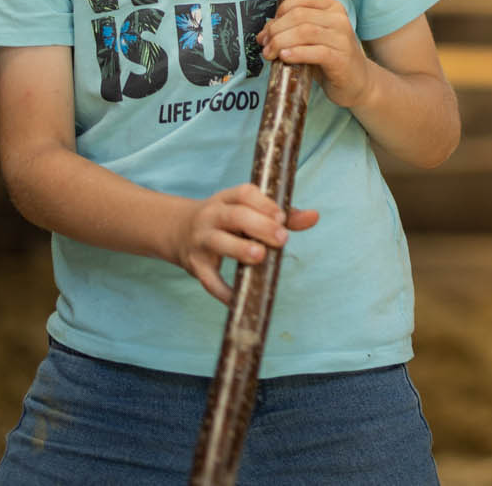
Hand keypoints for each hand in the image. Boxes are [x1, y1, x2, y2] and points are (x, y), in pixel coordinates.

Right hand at [170, 183, 319, 303]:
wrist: (177, 230)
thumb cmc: (225, 220)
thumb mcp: (245, 210)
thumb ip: (280, 215)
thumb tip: (314, 217)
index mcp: (226, 199)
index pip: (244, 194)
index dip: (264, 204)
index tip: (282, 216)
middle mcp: (211, 216)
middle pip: (234, 217)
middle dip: (260, 226)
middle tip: (282, 238)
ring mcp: (201, 240)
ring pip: (218, 242)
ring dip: (239, 249)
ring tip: (260, 256)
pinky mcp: (195, 265)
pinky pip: (209, 279)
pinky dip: (223, 291)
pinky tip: (239, 297)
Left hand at [261, 0, 374, 107]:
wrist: (357, 81)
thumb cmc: (331, 58)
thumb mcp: (311, 39)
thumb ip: (291, 30)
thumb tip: (265, 32)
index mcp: (332, 8)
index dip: (281, 10)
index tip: (270, 28)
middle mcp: (339, 19)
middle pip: (299, 15)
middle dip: (276, 30)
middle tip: (265, 45)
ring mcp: (342, 38)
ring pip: (305, 32)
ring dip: (281, 42)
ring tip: (270, 54)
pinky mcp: (341, 58)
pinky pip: (315, 51)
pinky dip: (296, 54)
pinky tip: (284, 58)